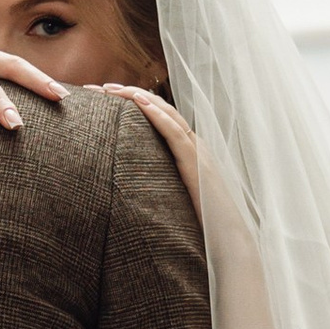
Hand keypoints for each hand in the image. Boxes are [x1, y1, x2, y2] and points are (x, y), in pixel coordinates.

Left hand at [99, 83, 200, 213]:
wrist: (228, 241)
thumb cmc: (200, 225)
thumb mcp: (172, 200)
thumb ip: (158, 187)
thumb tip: (129, 191)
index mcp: (187, 153)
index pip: (158, 119)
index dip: (133, 104)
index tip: (105, 99)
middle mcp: (193, 146)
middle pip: (160, 110)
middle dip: (129, 95)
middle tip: (101, 87)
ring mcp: (197, 153)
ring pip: (166, 114)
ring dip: (138, 97)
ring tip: (113, 89)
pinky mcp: (197, 163)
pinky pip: (175, 133)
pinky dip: (157, 115)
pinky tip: (139, 103)